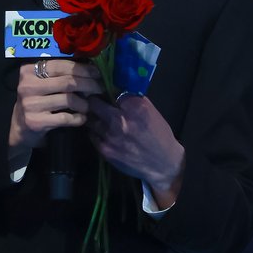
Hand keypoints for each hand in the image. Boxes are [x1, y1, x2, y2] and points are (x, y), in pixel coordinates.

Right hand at [8, 60, 102, 163]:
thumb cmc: (36, 100)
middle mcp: (27, 85)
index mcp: (29, 70)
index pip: (61, 65)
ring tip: (88, 106)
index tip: (96, 72)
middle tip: (99, 88)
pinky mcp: (36, 122)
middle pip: (67, 82)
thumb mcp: (41, 83)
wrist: (19, 127)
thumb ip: (59, 74)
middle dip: (88, 84)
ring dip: (84, 103)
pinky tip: (82, 118)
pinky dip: (78, 118)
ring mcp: (31, 104)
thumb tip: (89, 67)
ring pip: (68, 99)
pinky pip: (65, 118)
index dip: (82, 68)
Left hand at [87, 94, 184, 208]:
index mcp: (132, 106)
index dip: (104, 89)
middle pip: (94, 103)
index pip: (108, 89)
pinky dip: (96, 131)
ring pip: (90, 119)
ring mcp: (110, 135)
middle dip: (94, 101)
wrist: (162, 163)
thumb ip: (131, 98)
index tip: (103, 91)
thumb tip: (114, 88)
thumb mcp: (149, 109)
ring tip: (99, 117)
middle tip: (95, 102)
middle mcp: (119, 119)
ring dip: (93, 117)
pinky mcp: (105, 150)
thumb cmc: (158, 133)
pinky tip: (103, 132)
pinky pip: (92, 134)